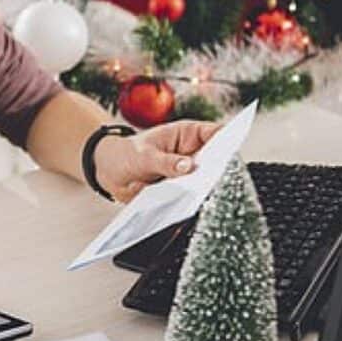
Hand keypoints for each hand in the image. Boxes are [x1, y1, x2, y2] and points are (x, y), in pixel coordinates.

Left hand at [93, 120, 218, 202]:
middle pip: (217, 161)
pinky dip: (192, 202)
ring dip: (205, 189)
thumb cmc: (128, 154)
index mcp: (189, 134)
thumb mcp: (144, 156)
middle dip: (218, 170)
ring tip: (200, 194)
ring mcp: (189, 173)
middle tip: (214, 179)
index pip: (217, 134)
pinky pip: (192, 197)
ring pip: (207, 181)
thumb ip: (165, 162)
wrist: (111, 173)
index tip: (230, 154)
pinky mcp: (182, 191)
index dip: (228, 142)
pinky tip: (188, 206)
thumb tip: (188, 166)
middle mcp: (193, 154)